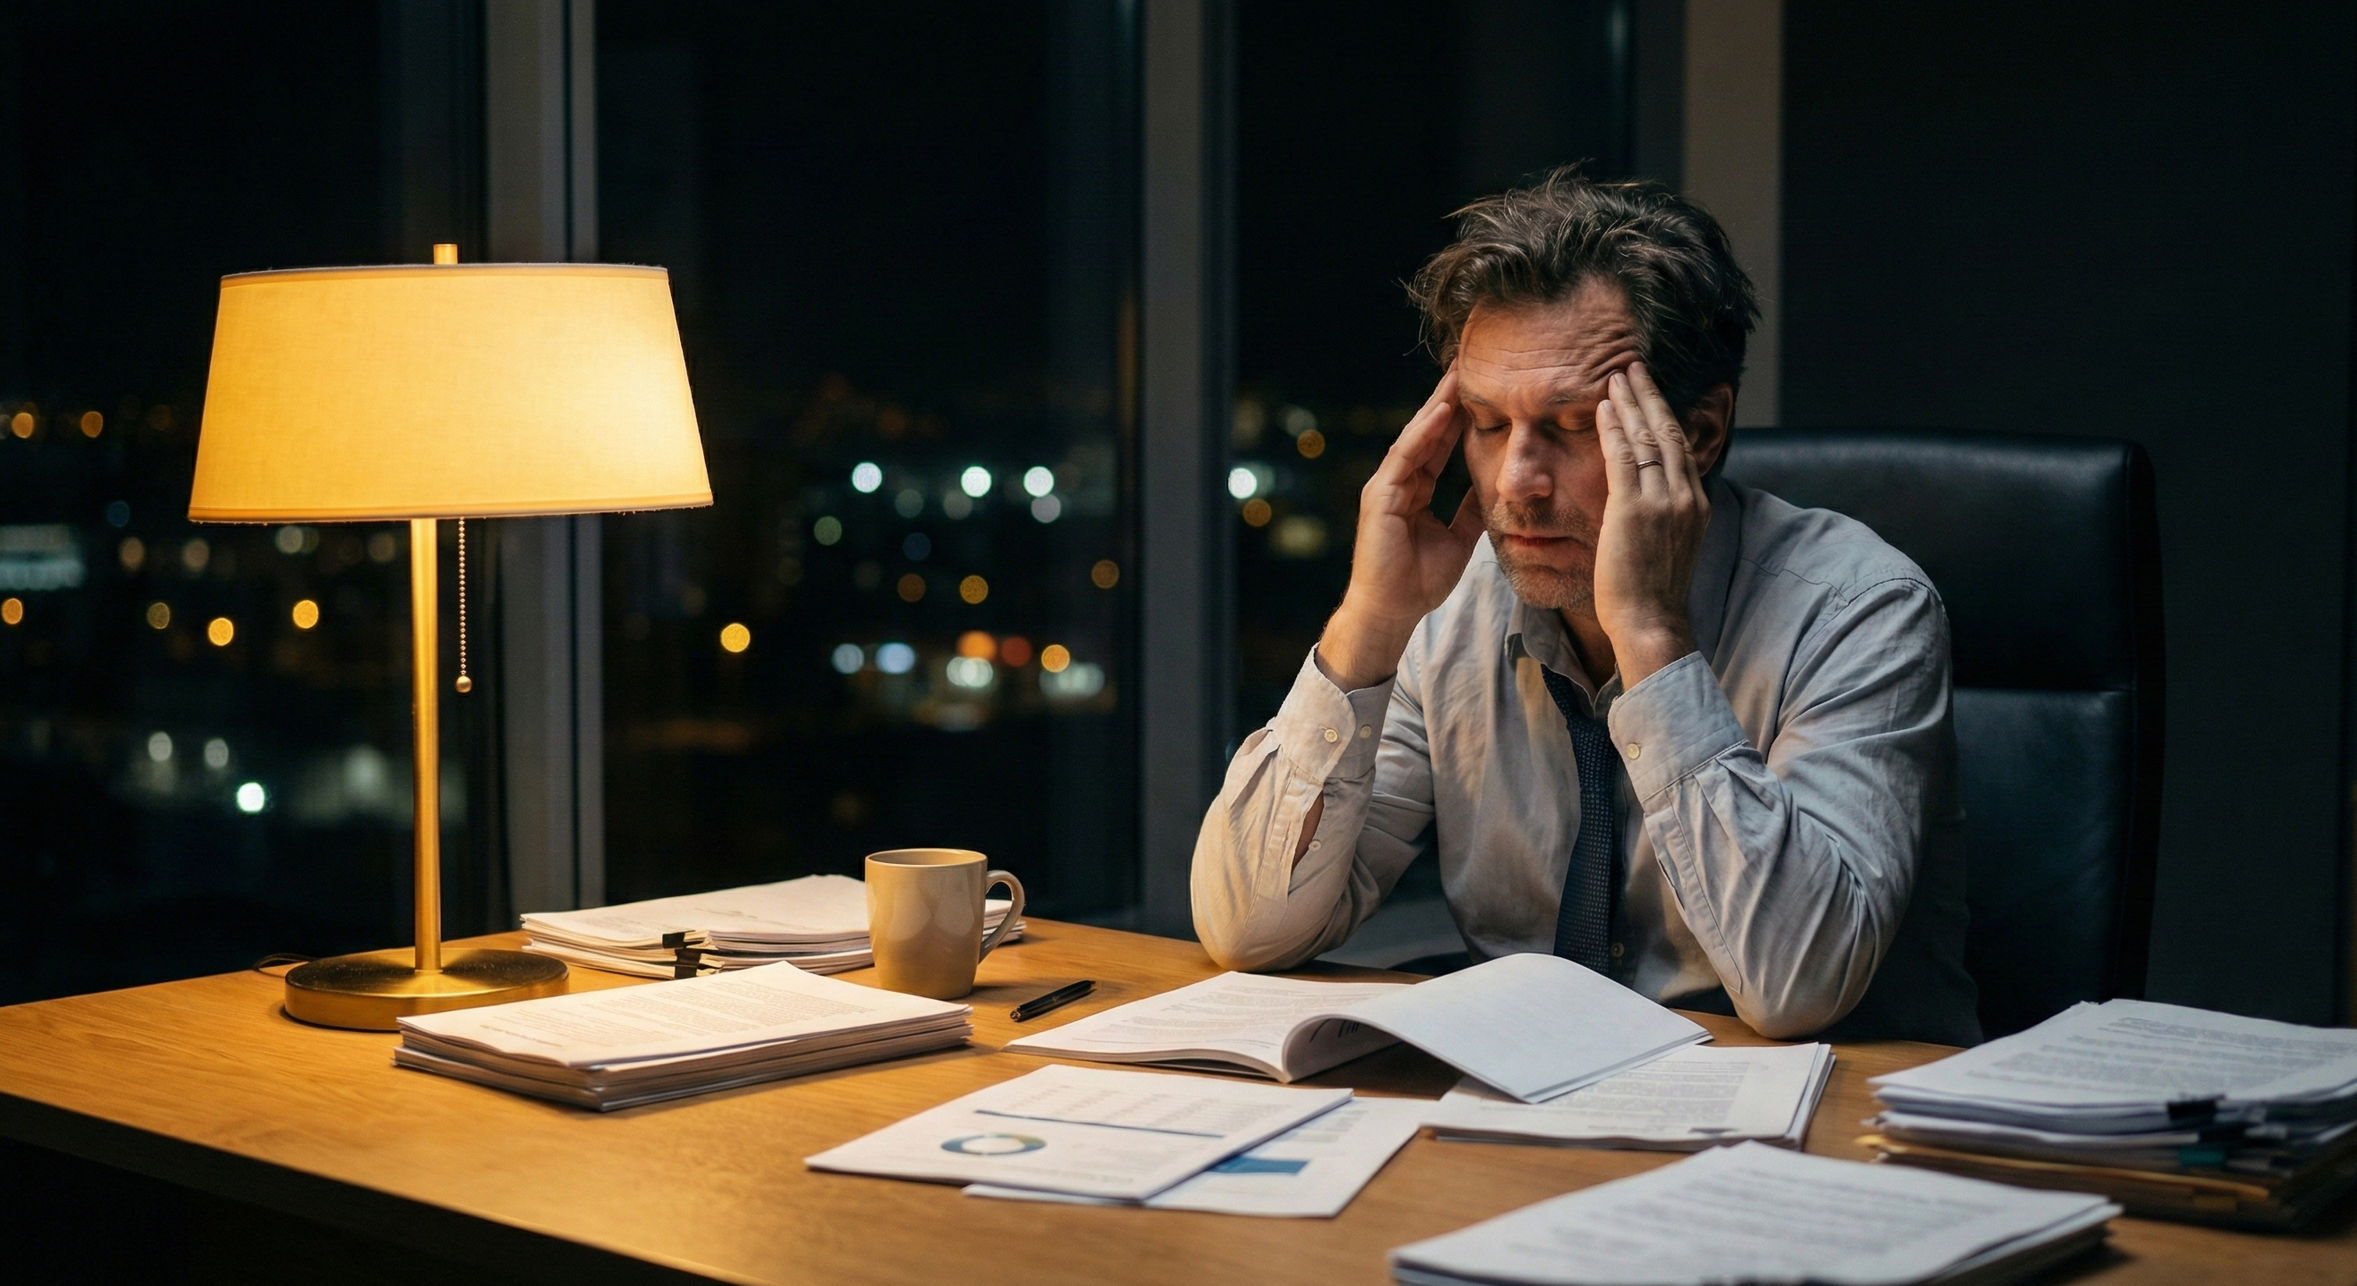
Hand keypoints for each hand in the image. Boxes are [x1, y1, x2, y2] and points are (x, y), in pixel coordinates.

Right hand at [1318, 369, 1485, 688]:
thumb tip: (1492, 487)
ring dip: (1438, 405)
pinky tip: (1443, 410)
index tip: (1484, 391)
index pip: (1440, 445)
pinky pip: (1404, 457)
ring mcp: (1386, 487)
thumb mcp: (1457, 538)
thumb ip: (1469, 509)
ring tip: (1458, 376)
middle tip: (1470, 366)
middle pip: (1427, 432)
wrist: (1392, 611)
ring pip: (1416, 437)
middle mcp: (1398, 482)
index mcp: (1414, 490)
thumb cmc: (1418, 582)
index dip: (1460, 418)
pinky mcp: (1379, 496)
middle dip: (1449, 400)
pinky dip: (1424, 433)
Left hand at [1593, 362, 1707, 685]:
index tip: (1650, 393)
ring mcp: (1663, 502)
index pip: (1681, 449)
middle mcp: (1686, 498)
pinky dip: (1614, 428)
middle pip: (1670, 432)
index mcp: (1695, 506)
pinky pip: (1624, 457)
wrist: (1650, 624)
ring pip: (1648, 437)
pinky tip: (1603, 407)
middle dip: (1650, 396)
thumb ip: (1663, 519)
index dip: (1666, 416)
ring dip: (1631, 402)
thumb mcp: (1668, 549)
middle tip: (1634, 367)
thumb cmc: (1650, 596)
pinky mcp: (1634, 510)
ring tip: (1617, 376)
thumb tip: (1647, 505)